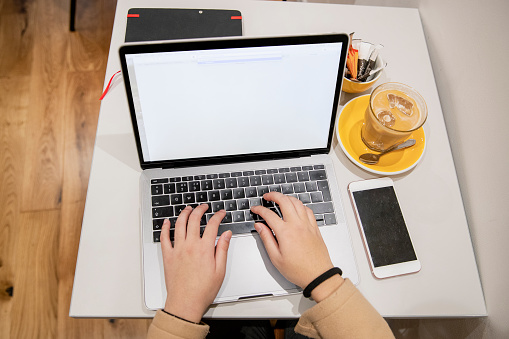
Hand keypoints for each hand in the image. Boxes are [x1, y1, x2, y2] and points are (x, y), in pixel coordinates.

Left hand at [160, 205, 231, 322]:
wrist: (185, 303)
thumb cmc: (203, 290)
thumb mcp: (220, 270)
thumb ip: (223, 249)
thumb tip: (226, 235)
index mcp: (204, 249)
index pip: (212, 225)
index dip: (218, 216)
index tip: (221, 213)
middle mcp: (190, 246)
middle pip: (194, 220)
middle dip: (200, 209)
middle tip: (204, 206)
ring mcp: (177, 250)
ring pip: (179, 225)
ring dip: (184, 214)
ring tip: (188, 209)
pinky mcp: (168, 256)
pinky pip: (164, 238)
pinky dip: (164, 228)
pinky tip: (166, 222)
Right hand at [251, 192, 342, 300]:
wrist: (318, 275)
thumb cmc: (298, 270)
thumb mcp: (276, 258)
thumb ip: (266, 239)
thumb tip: (260, 227)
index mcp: (285, 232)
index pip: (269, 215)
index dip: (259, 210)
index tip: (255, 209)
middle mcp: (297, 225)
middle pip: (284, 201)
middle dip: (273, 195)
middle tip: (267, 197)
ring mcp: (307, 225)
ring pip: (297, 203)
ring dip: (287, 197)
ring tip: (280, 199)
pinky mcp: (314, 228)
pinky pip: (307, 210)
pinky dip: (300, 205)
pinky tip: (296, 207)